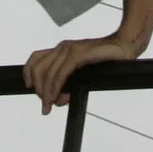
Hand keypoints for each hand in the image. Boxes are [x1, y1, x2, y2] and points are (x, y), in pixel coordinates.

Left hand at [23, 31, 143, 111]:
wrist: (124, 46)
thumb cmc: (105, 59)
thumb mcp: (82, 70)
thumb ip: (70, 81)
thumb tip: (59, 97)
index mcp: (61, 49)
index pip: (36, 59)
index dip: (28, 74)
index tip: (31, 89)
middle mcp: (62, 47)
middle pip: (37, 69)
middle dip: (39, 90)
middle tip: (47, 105)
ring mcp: (69, 49)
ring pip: (47, 74)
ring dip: (46, 93)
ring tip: (51, 106)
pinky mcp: (78, 54)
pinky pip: (60, 74)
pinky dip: (55, 88)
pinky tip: (58, 98)